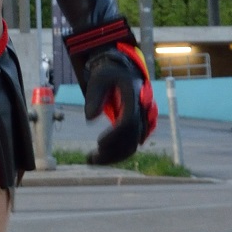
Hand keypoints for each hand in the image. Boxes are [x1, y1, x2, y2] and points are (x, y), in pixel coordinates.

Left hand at [80, 44, 158, 165]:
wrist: (121, 71)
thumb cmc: (106, 74)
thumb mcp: (97, 79)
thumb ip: (94, 97)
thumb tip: (91, 118)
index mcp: (133, 96)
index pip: (128, 120)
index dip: (115, 135)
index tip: (99, 144)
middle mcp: (141, 109)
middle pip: (132, 137)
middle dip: (112, 151)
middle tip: (90, 159)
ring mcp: (141, 119)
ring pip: (133, 144)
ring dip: (114, 156)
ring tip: (91, 160)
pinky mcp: (136, 126)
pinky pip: (131, 144)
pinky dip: (118, 153)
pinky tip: (101, 158)